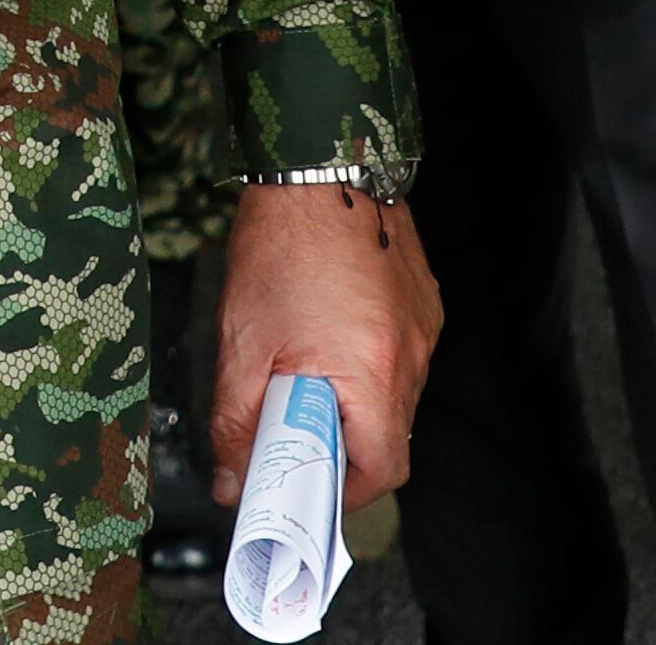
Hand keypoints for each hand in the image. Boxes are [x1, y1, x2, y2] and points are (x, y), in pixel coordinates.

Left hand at [212, 178, 442, 510]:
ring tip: (303, 371)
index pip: (382, 470)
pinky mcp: (421, 301)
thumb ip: (237, 422)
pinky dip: (365, 363)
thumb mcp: (243, 344)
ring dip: (352, 400)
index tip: (306, 486)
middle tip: (294, 428)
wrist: (318, 163)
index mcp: (374, 371)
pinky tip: (324, 334)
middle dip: (341, 443)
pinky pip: (400, 355)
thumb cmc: (281, 243)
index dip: (343, 491)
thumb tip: (231, 480)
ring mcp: (423, 325)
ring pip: (394, 395)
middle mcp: (413, 353)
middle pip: (390, 436)